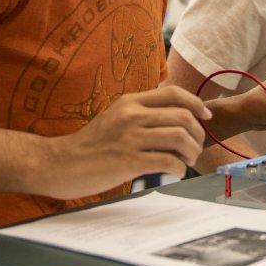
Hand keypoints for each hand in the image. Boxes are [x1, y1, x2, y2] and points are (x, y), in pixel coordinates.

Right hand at [36, 86, 209, 199]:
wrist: (58, 163)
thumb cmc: (89, 146)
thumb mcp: (114, 117)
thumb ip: (140, 113)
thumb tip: (173, 116)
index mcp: (130, 101)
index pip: (174, 93)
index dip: (197, 104)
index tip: (206, 117)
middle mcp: (132, 115)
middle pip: (183, 116)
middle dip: (198, 134)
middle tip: (196, 148)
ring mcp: (130, 137)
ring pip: (180, 137)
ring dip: (192, 151)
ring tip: (188, 160)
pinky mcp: (128, 160)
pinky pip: (168, 161)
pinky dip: (179, 168)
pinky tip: (175, 172)